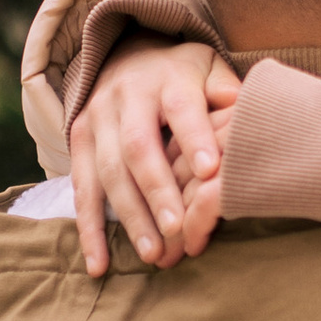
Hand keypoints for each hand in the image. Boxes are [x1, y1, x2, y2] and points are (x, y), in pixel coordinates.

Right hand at [72, 42, 240, 278]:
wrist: (126, 55)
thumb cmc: (184, 76)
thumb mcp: (208, 68)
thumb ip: (226, 89)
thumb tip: (242, 107)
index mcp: (168, 80)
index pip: (181, 108)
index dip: (194, 138)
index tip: (211, 171)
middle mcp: (127, 98)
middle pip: (138, 148)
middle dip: (157, 191)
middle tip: (177, 229)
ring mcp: (97, 121)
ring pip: (108, 173)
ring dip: (129, 217)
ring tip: (153, 254)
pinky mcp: (79, 143)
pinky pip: (81, 191)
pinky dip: (88, 231)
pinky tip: (99, 265)